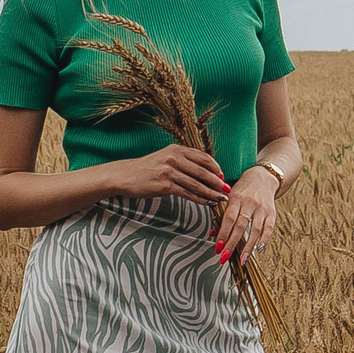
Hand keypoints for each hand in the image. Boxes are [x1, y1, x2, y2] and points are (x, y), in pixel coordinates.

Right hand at [111, 144, 228, 207]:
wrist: (126, 176)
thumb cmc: (147, 169)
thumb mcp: (166, 158)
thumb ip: (183, 161)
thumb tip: (204, 172)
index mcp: (177, 149)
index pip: (203, 157)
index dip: (216, 168)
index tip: (223, 177)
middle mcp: (174, 157)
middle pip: (203, 171)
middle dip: (217, 182)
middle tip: (227, 190)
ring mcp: (169, 171)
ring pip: (197, 183)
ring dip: (211, 193)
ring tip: (221, 199)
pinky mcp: (165, 184)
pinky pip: (187, 193)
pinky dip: (200, 199)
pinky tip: (207, 203)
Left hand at [213, 164, 277, 266]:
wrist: (262, 178)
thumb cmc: (242, 190)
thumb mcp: (229, 197)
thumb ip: (220, 215)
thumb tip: (212, 234)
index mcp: (236, 198)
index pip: (228, 219)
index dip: (223, 234)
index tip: (218, 248)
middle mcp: (249, 203)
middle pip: (240, 226)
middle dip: (232, 243)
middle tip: (225, 257)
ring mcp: (262, 208)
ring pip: (255, 230)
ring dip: (248, 247)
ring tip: (242, 259)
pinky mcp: (272, 213)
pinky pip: (269, 228)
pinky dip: (264, 240)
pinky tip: (258, 250)